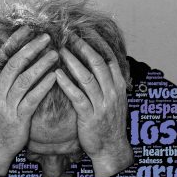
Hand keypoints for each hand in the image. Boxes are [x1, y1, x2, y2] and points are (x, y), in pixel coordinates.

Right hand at [0, 26, 57, 175]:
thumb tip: (8, 55)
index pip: (1, 57)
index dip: (14, 41)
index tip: (27, 29)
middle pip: (14, 65)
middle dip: (31, 49)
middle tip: (46, 37)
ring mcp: (6, 105)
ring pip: (25, 80)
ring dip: (41, 65)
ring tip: (55, 54)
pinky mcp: (18, 118)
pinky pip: (32, 99)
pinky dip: (44, 86)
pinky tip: (55, 76)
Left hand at [56, 32, 132, 176]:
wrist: (111, 147)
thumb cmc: (109, 121)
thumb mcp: (115, 98)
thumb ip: (108, 80)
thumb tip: (97, 61)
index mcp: (119, 85)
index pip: (109, 57)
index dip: (97, 42)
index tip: (85, 29)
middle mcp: (113, 92)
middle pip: (98, 63)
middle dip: (83, 47)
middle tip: (69, 35)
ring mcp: (102, 104)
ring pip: (87, 77)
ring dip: (73, 62)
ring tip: (60, 50)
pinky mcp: (89, 116)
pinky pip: (77, 96)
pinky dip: (67, 84)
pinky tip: (56, 74)